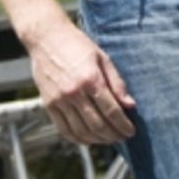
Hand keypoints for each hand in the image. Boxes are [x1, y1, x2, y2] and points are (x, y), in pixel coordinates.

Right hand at [28, 25, 136, 144]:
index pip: (111, 110)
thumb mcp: (102, 58)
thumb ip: (117, 83)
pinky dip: (78, 139)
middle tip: (122, 137)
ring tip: (108, 139)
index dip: (123, 124)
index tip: (131, 132)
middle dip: (113, 135)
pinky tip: (88, 138)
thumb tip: (130, 105)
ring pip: (81, 131)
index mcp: (91, 79)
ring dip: (98, 140)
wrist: (46, 38)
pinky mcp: (48, 104)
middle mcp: (74, 92)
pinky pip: (64, 129)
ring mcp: (59, 100)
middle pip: (97, 124)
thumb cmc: (77, 45)